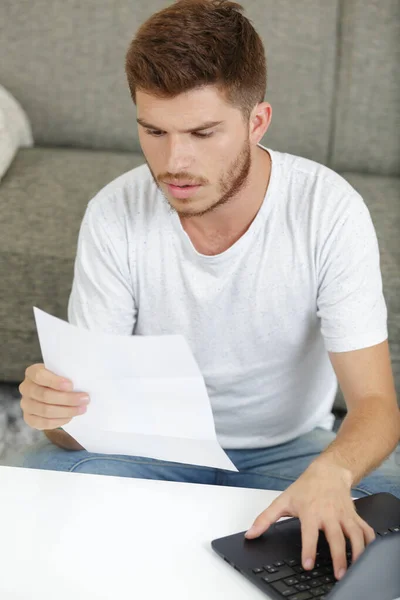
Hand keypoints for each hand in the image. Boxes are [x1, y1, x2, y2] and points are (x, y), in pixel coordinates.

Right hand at [19, 363, 90, 430]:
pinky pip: (43, 423)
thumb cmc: (60, 379)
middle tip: (85, 399)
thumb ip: (68, 375)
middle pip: (44, 395)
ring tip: (81, 409)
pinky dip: (59, 421)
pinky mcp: (29, 418)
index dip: (55, 381)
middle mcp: (26, 388)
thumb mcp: (62, 372)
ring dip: (66, 411)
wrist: (53, 392)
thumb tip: (82, 383)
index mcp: (32, 372)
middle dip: (67, 398)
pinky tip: (70, 417)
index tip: (71, 385)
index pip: (39, 376)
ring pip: (45, 410)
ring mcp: (26, 404)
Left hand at [244, 460, 375, 580]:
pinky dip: (369, 542)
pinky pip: (366, 530)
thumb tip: (251, 533)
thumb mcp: (283, 501)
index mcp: (311, 512)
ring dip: (357, 552)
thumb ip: (265, 519)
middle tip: (339, 574)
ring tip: (354, 568)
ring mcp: (344, 515)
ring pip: (355, 535)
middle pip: (336, 537)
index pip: (310, 533)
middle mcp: (329, 514)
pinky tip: (367, 553)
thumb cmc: (305, 488)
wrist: (327, 472)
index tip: (308, 565)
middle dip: (339, 556)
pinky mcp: (354, 516)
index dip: (308, 549)